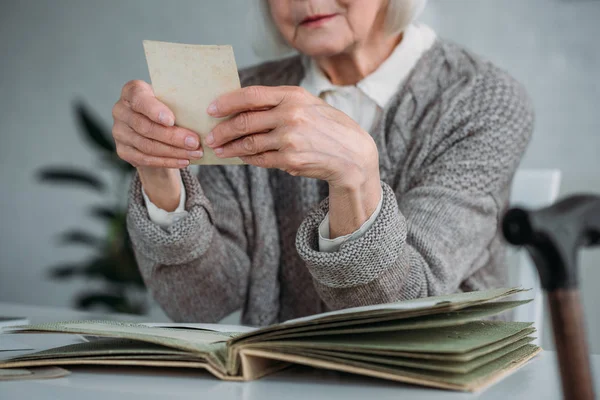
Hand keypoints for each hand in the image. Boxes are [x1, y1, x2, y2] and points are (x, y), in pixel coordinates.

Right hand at [112, 80, 202, 209]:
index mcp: (132, 92)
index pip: (139, 99)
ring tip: (195, 153)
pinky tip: (184, 161)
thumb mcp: (171, 101)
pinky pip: (146, 159)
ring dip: (174, 152)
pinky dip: (168, 161)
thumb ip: (178, 104)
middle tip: (195, 142)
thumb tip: (203, 114)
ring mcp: (119, 132)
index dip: (154, 110)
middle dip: (173, 137)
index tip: (171, 120)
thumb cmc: (167, 109)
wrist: (153, 129)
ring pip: (148, 146)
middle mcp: (120, 111)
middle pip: (146, 127)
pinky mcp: (123, 151)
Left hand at [206, 85, 381, 236]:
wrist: (353, 155)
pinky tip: (240, 158)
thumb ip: (281, 104)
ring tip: (219, 150)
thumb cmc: (329, 127)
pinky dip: (247, 159)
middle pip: (244, 121)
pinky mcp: (290, 160)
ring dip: (230, 148)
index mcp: (293, 96)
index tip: (211, 109)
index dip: (226, 102)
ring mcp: (290, 139)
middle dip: (222, 130)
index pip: (251, 96)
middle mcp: (290, 115)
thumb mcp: (309, 105)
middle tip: (210, 136)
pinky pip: (260, 159)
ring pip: (248, 143)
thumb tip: (245, 107)